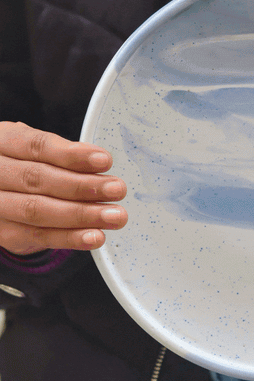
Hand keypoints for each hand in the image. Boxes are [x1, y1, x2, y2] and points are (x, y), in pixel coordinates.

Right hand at [0, 121, 126, 253]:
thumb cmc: (21, 166)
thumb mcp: (33, 150)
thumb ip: (61, 155)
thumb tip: (99, 162)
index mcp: (2, 142)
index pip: (36, 146)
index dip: (72, 155)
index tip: (104, 160)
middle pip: (37, 179)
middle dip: (82, 186)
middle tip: (117, 189)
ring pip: (38, 210)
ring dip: (82, 214)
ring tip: (113, 215)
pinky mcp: (4, 233)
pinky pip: (39, 237)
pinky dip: (70, 238)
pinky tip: (94, 236)